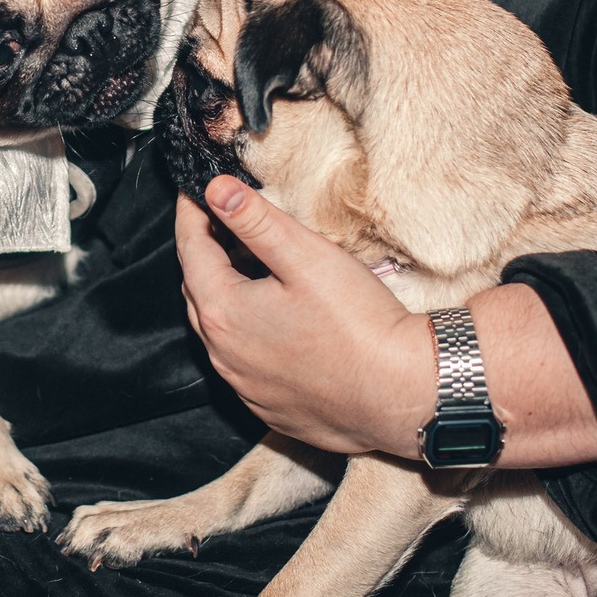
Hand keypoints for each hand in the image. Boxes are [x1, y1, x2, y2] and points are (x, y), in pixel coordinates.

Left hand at [178, 176, 596, 468]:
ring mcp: (246, 387)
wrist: (405, 393)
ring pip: (219, 330)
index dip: (191, 213)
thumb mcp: (306, 256)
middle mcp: (224, 356)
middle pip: (198, 290)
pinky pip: (243, 364)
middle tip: (224, 222)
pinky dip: (247, 334)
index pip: (190, 250)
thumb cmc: (359, 323)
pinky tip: (276, 320)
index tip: (197, 190)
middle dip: (206, 252)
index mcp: (224, 313)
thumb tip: (215, 189)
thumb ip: (255, 220)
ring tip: (250, 265)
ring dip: (225, 295)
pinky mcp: (271, 407)